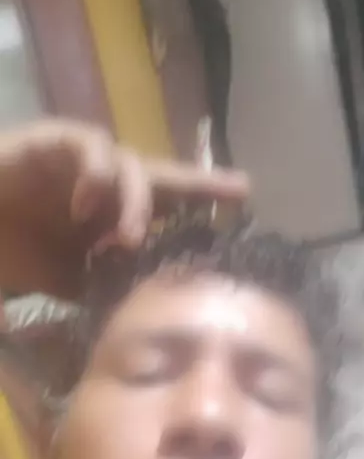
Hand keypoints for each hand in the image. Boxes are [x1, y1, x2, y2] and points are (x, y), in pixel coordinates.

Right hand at [0, 120, 248, 298]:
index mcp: (113, 215)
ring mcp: (85, 162)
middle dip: (201, 183)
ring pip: (132, 166)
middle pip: (165, 178)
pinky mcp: (56, 140)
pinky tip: (87, 205)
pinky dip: (96, 174)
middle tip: (234, 194)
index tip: (245, 207)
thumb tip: (135, 318)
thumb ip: (99, 288)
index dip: (205, 205)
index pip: (167, 209)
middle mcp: (108, 185)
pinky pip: (91, 147)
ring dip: (135, 202)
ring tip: (126, 239)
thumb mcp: (65, 281)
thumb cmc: (12, 250)